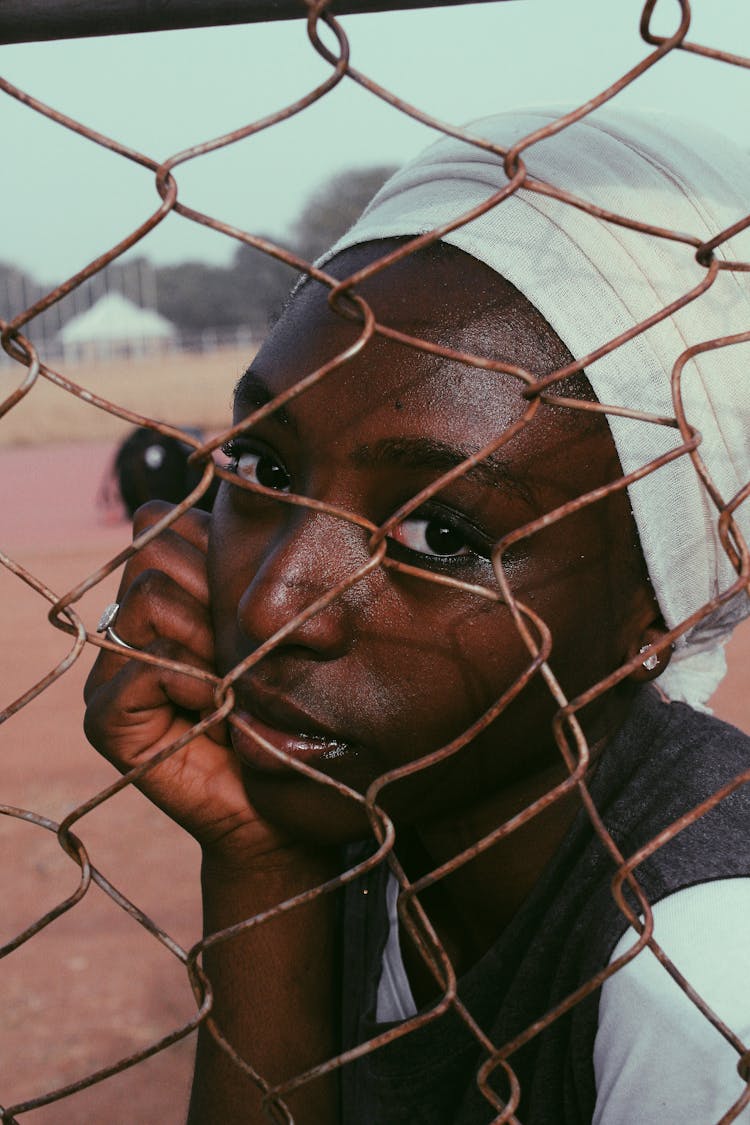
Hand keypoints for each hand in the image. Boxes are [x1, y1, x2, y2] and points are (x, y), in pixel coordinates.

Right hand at [84, 501, 288, 869]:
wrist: (280, 807)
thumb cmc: (289, 711)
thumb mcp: (275, 627)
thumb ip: (250, 570)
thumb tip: (262, 499)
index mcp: (163, 591)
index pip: (165, 521)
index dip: (217, 553)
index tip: (253, 610)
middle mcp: (126, 621)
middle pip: (155, 547)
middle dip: (216, 593)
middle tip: (245, 653)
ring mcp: (109, 669)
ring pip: (152, 594)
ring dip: (209, 639)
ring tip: (233, 683)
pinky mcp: (105, 718)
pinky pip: (146, 660)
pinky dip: (193, 682)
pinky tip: (216, 711)